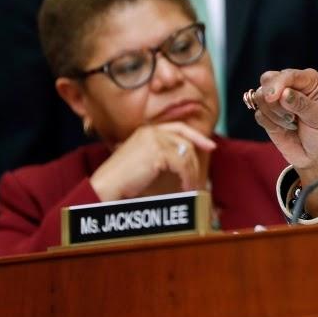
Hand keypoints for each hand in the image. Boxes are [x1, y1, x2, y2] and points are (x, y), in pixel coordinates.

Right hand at [90, 122, 216, 201]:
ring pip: (186, 154)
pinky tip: (186, 187)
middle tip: (201, 177)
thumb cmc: (123, 179)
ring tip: (191, 187)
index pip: (179, 128)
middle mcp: (152, 131)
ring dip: (191, 173)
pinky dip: (187, 177)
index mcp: (147, 131)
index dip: (197, 136)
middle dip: (196, 159)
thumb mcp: (144, 160)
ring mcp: (155, 139)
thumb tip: (185, 160)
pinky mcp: (158, 151)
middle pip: (186, 141)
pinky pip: (182, 164)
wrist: (107, 186)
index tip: (210, 145)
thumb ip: (162, 156)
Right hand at [245, 69, 317, 214]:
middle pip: (268, 80)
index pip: (287, 75)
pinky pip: (259, 114)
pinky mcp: (267, 113)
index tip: (273, 98)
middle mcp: (291, 85)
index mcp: (309, 80)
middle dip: (273, 99)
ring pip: (260, 97)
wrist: (315, 156)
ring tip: (292, 123)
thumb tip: (284, 93)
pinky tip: (285, 128)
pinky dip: (271, 124)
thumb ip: (302, 104)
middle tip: (290, 116)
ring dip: (276, 115)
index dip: (278, 84)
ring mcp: (277, 99)